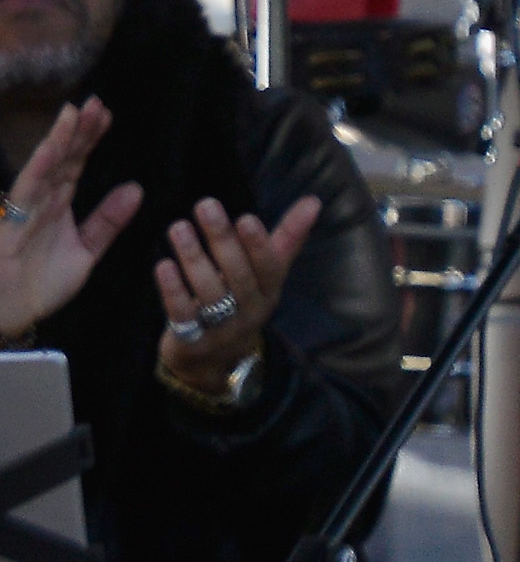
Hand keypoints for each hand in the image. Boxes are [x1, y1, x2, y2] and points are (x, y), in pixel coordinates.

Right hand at [0, 99, 142, 338]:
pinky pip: (27, 192)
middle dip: (79, 131)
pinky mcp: (13, 222)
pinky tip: (50, 149)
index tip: (106, 114)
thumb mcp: (87, 250)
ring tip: (74, 113)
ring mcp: (26, 208)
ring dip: (60, 141)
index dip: (91, 139)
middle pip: (64, 159)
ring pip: (47, 168)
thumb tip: (135, 189)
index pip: (78, 164)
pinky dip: (39, 170)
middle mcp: (42, 200)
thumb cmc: (42, 281)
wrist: (13, 310)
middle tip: (97, 103)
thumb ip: (108, 221)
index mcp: (59, 203)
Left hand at [154, 192, 319, 392]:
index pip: (269, 268)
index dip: (258, 245)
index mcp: (268, 292)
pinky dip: (173, 290)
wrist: (216, 360)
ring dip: (193, 258)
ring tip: (178, 227)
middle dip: (222, 240)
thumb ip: (287, 237)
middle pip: (238, 276)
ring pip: (210, 293)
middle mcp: (249, 311)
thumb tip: (313, 201)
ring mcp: (221, 328)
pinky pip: (183, 314)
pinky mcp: (192, 339)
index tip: (245, 217)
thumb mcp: (266, 275)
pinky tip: (163, 265)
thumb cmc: (241, 302)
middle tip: (205, 205)